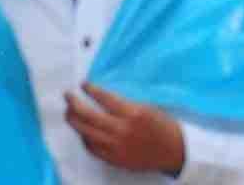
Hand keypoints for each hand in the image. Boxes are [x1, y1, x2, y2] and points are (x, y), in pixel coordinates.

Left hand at [64, 83, 185, 174]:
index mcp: (133, 113)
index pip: (104, 98)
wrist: (175, 151)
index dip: (91, 90)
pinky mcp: (114, 159)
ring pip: (86, 132)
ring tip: (69, 113)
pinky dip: (84, 138)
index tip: (84, 84)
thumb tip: (101, 97)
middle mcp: (122, 130)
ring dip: (74, 120)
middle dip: (74, 103)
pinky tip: (82, 131)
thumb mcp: (146, 107)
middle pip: (88, 115)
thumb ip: (124, 104)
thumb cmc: (163, 126)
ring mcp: (116, 147)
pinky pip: (92, 148)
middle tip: (68, 96)